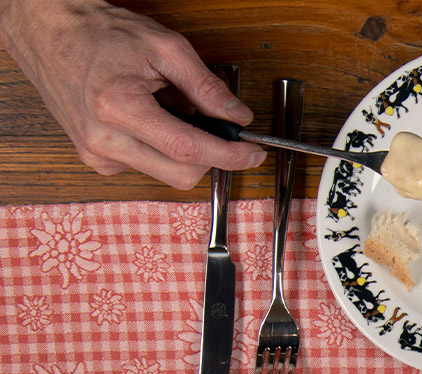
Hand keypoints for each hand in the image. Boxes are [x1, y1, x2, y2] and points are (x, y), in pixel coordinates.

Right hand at [0, 0, 264, 188]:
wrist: (48, 32)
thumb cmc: (98, 34)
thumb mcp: (163, 47)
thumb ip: (205, 85)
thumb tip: (237, 116)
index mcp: (118, 107)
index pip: (188, 149)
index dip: (229, 155)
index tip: (252, 153)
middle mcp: (103, 139)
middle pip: (181, 174)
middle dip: (209, 155)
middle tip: (217, 127)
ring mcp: (96, 153)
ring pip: (166, 174)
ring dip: (183, 150)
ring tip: (170, 110)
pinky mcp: (95, 159)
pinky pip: (146, 167)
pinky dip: (161, 149)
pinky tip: (150, 120)